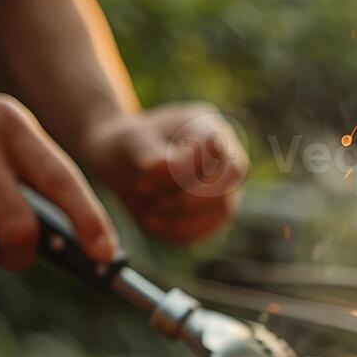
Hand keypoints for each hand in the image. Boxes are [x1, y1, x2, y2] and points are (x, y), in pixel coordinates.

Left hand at [82, 103, 248, 243]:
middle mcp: (225, 155)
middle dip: (192, 196)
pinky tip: (153, 221)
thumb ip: (150, 153)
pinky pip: (208, 229)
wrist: (123, 164)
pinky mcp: (213, 214)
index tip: (147, 173)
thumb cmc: (129, 145)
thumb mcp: (131, 141)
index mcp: (207, 126)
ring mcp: (225, 186)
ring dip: (183, 216)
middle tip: (157, 202)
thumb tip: (169, 168)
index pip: (215, 147)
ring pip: (224, 209)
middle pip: (233, 176)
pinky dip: (179, 230)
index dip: (184, 166)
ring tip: (151, 210)